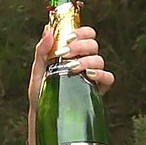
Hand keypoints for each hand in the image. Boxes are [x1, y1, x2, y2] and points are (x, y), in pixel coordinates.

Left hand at [26, 24, 114, 144]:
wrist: (43, 115)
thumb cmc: (41, 91)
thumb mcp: (37, 70)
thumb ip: (42, 50)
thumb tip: (47, 29)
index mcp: (73, 52)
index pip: (86, 34)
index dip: (81, 32)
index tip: (67, 38)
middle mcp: (85, 61)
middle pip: (93, 44)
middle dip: (80, 46)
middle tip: (64, 53)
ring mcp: (93, 75)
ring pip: (99, 59)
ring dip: (86, 60)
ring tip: (71, 67)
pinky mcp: (98, 90)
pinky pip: (108, 78)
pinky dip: (101, 74)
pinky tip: (89, 75)